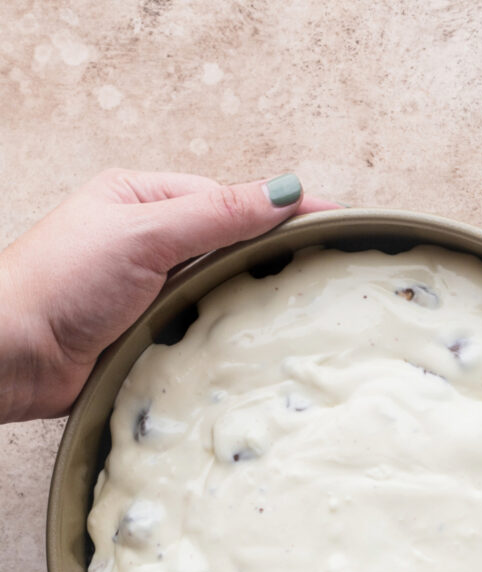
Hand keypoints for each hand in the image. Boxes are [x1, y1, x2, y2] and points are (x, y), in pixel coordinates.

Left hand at [0, 169, 336, 421]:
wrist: (14, 353)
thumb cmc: (60, 281)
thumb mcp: (144, 231)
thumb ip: (215, 213)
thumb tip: (283, 193)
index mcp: (145, 200)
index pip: (229, 200)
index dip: (279, 213)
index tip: (334, 221)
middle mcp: (150, 244)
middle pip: (230, 248)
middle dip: (270, 260)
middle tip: (327, 274)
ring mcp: (151, 294)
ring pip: (219, 294)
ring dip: (250, 305)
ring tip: (302, 314)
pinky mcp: (151, 338)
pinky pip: (202, 333)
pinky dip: (227, 339)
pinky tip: (254, 348)